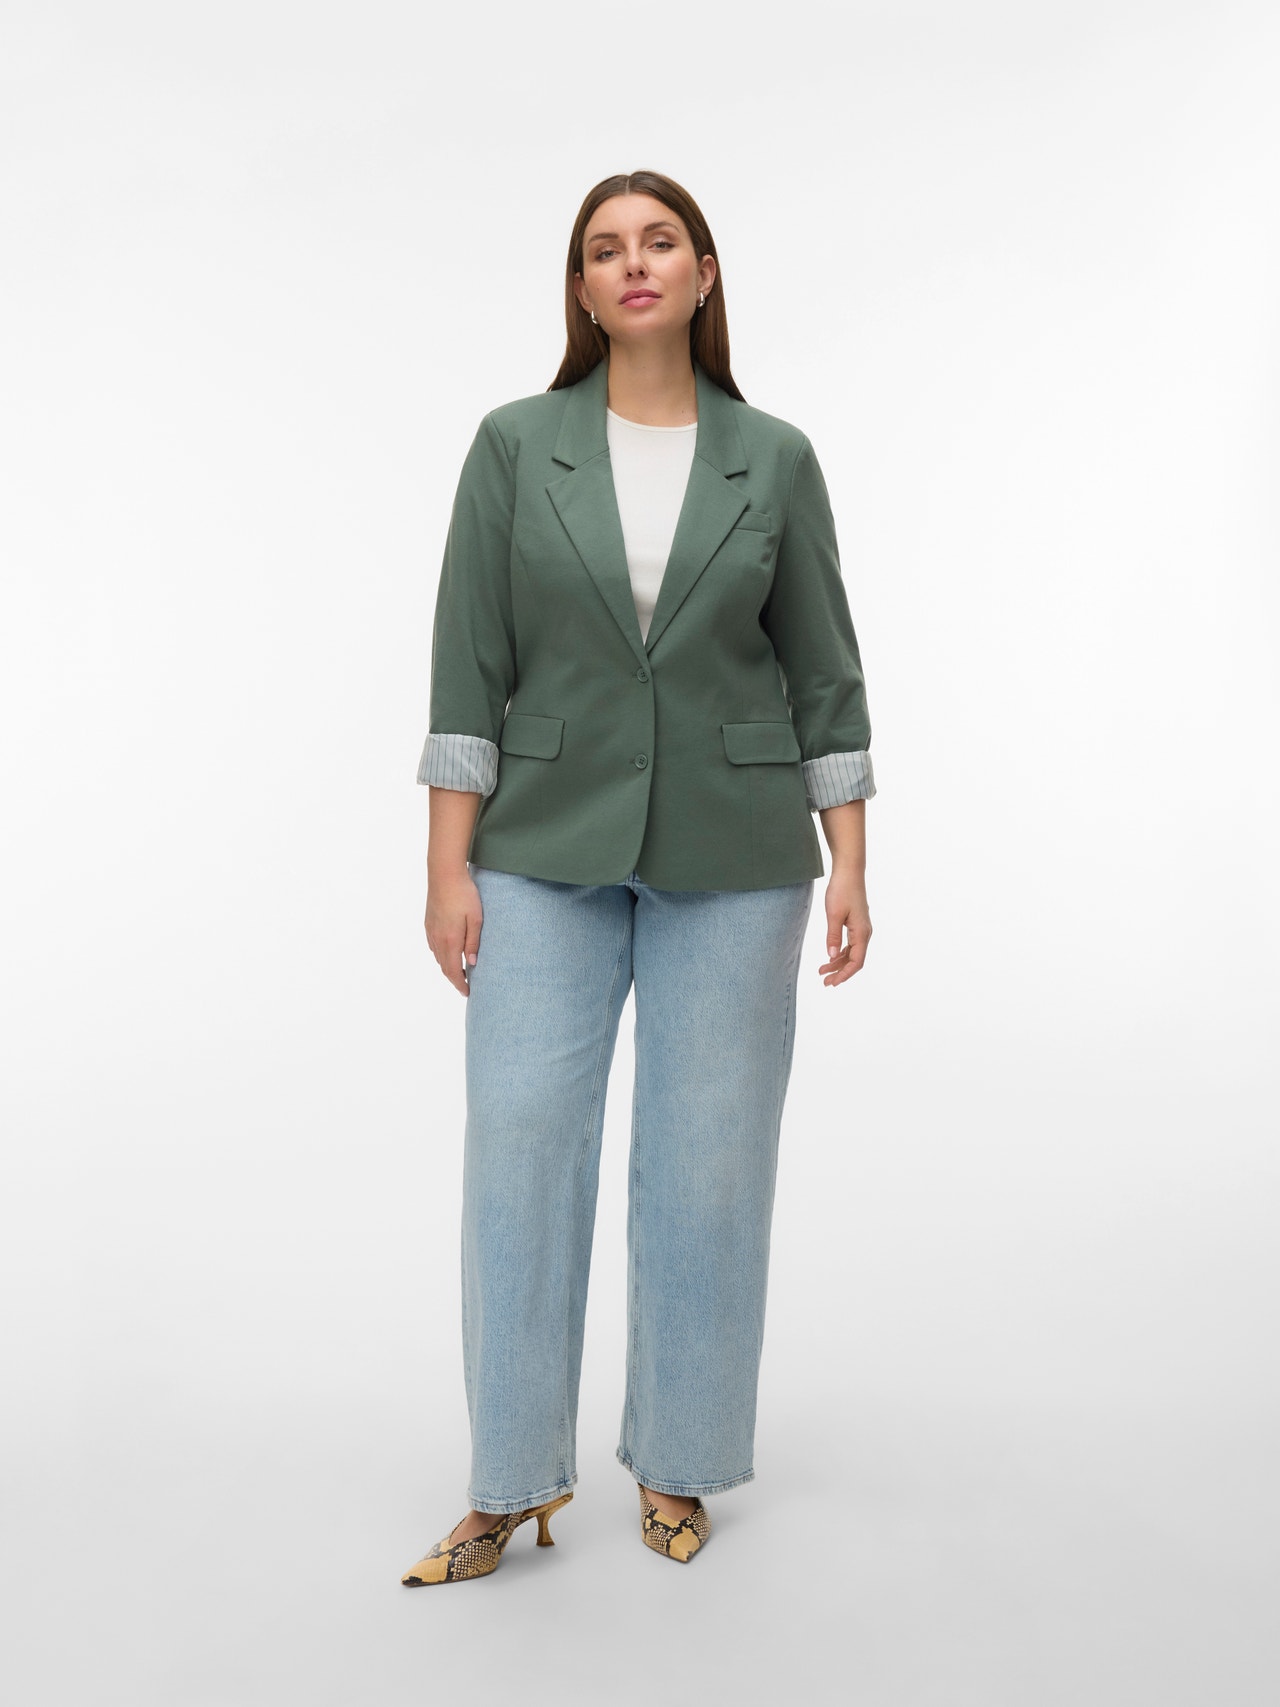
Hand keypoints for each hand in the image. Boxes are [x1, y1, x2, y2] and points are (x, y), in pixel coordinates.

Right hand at [425, 867, 483, 996]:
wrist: (444, 874)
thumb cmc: (464, 894)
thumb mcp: (476, 918)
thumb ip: (473, 942)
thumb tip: (471, 963)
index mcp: (450, 940)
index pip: (452, 970)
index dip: (459, 984)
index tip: (467, 992)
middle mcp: (438, 938)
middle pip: (444, 966)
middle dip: (453, 979)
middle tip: (464, 986)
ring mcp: (431, 931)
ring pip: (438, 957)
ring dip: (447, 967)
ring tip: (459, 971)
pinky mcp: (428, 923)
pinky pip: (433, 946)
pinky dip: (441, 955)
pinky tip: (448, 952)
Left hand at [818, 868, 871, 986]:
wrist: (849, 871)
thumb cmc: (842, 890)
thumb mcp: (834, 915)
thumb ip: (833, 937)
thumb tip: (831, 956)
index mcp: (861, 933)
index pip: (856, 962)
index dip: (845, 974)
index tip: (832, 983)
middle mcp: (865, 932)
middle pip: (855, 960)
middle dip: (840, 972)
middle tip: (824, 981)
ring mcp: (861, 928)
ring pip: (852, 952)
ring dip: (838, 963)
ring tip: (822, 971)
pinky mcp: (856, 923)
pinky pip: (850, 943)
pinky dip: (840, 952)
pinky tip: (830, 957)